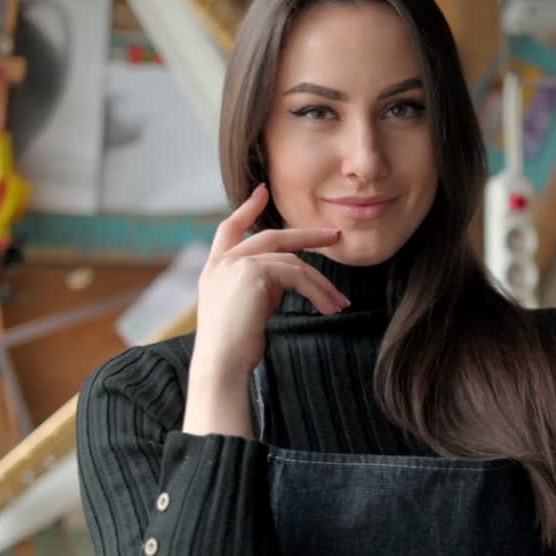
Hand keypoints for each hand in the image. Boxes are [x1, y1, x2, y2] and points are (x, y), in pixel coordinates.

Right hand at [191, 184, 347, 378]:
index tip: (262, 192)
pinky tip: (329, 307)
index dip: (246, 209)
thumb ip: (261, 286)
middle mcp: (221, 261)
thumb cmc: (235, 345)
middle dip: (306, 234)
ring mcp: (235, 264)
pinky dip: (318, 291)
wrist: (221, 363)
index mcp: (215, 268)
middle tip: (334, 234)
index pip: (229, 228)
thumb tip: (288, 278)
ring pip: (291, 261)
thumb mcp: (247, 307)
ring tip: (341, 302)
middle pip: (271, 236)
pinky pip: (296, 275)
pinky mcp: (253, 272)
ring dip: (321, 283)